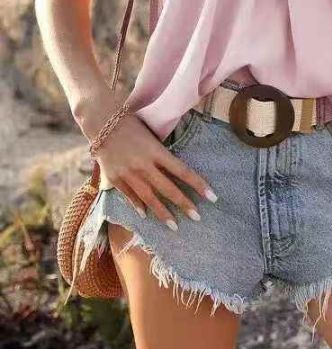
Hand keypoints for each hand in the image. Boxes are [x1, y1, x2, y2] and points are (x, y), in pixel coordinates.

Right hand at [92, 113, 217, 229]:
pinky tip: (146, 215)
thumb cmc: (132, 124)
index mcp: (156, 151)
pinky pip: (130, 196)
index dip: (198, 185)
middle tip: (197, 217)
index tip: (212, 197)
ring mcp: (128, 173)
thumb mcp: (152, 135)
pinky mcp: (115, 178)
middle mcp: (144, 165)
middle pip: (168, 189)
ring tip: (174, 226)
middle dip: (184, 204)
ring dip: (163, 213)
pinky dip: (138, 206)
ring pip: (149, 197)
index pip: (183, 171)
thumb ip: (162, 154)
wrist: (102, 123)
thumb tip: (176, 172)